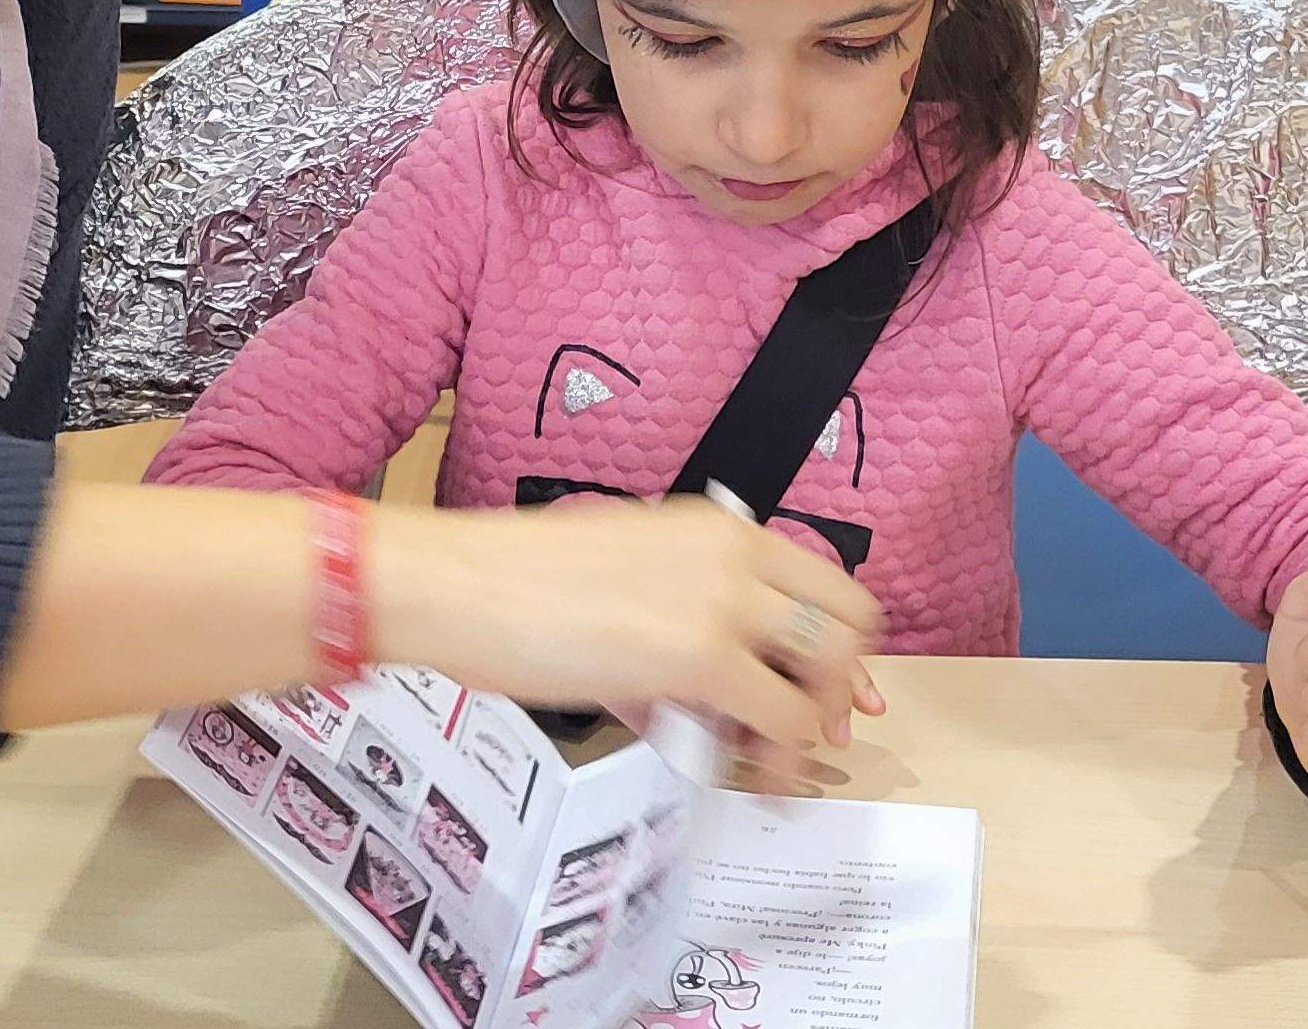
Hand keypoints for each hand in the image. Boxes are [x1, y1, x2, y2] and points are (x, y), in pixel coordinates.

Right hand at [368, 498, 887, 762]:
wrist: (460, 583)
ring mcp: (724, 603)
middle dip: (839, 686)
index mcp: (720, 529)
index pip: (825, 581)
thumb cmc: (514, 584)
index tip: (834, 686)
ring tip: (775, 763)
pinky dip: (780, 758)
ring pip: (825, 671)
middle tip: (817, 731)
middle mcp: (735, 555)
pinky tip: (756, 779)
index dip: (840, 643)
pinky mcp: (702, 658)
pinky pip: (781, 718)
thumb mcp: (625, 577)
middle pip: (846, 622)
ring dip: (812, 725)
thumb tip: (711, 692)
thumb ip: (684, 618)